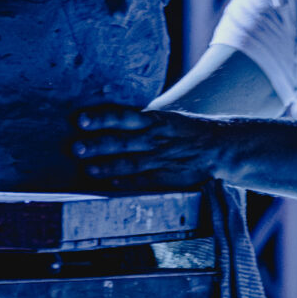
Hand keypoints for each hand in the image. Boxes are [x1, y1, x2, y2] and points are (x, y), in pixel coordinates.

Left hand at [74, 102, 224, 190]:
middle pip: (123, 140)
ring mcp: (162, 159)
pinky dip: (128, 183)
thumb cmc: (186, 131)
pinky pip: (145, 180)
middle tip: (77, 149)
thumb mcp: (165, 118)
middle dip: (99, 145)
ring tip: (89, 169)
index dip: (102, 118)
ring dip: (108, 166)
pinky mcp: (168, 177)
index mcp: (155, 120)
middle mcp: (156, 138)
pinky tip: (110, 184)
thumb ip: (139, 120)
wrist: (220, 146)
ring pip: (131, 162)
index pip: (124, 116)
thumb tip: (108, 113)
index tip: (81, 120)